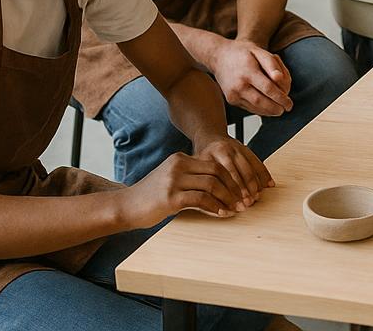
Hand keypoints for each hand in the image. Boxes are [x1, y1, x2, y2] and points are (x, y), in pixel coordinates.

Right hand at [119, 144, 271, 226]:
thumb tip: (223, 188)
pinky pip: (201, 199)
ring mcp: (174, 180)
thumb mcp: (173, 181)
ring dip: (228, 198)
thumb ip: (193, 179)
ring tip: (237, 208)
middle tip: (246, 200)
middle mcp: (178, 165)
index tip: (243, 190)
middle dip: (235, 186)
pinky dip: (215, 207)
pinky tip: (223, 214)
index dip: (233, 177)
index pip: (215, 163)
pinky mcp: (170, 197)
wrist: (126, 207)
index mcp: (181, 159)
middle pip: (217, 171)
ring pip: (212, 185)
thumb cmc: (152, 198)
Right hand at [212, 38, 292, 116]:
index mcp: (248, 72)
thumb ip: (271, 63)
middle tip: (286, 108)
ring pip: (255, 108)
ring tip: (279, 109)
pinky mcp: (231, 99)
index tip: (289, 103)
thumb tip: (280, 78)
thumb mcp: (259, 50)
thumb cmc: (242, 52)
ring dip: (269, 111)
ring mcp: (233, 94)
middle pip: (261, 102)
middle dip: (276, 108)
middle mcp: (238, 85)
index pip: (268, 88)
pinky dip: (260, 110)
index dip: (281, 98)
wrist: (219, 57)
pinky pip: (248, 108)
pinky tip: (268, 108)